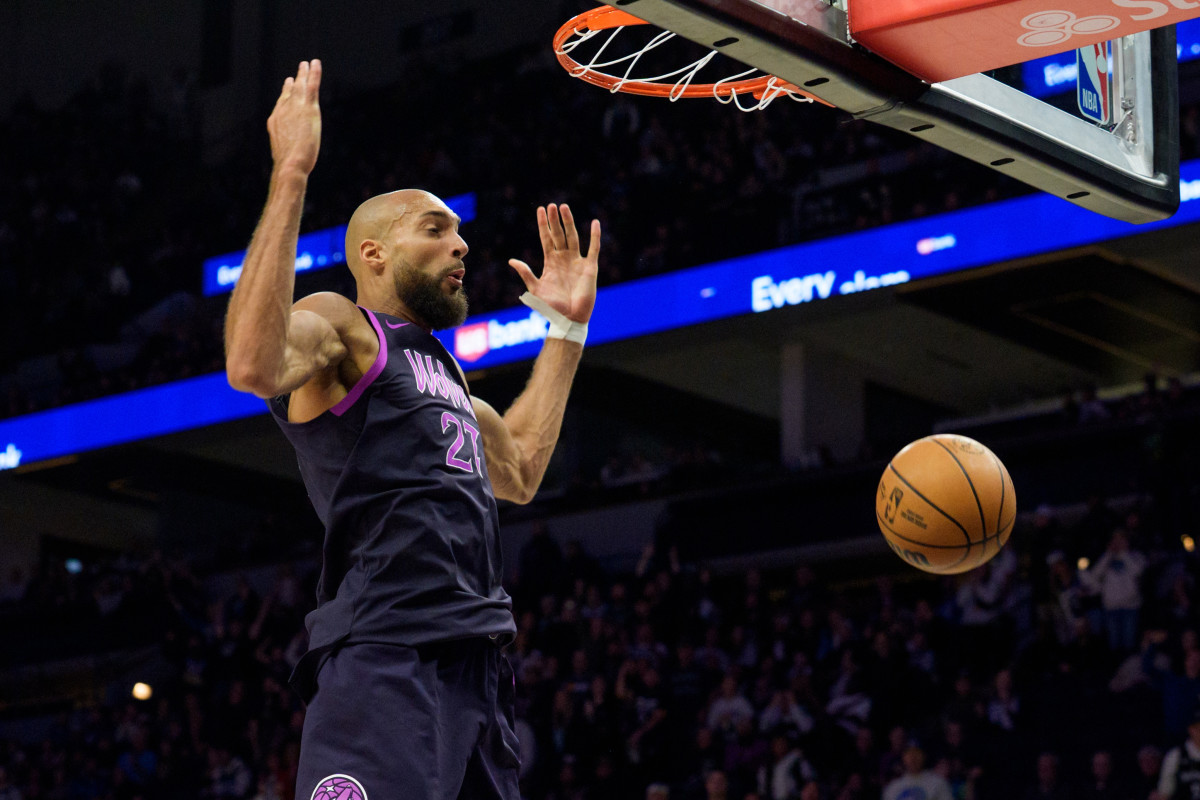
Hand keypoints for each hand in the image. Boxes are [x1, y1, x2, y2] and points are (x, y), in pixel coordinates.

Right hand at [267, 60, 321, 175]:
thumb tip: (290, 158)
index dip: (285, 93)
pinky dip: (314, 73)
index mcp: (276, 121)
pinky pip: (312, 85)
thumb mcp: (285, 154)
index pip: (282, 103)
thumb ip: (288, 148)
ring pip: (300, 86)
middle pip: (289, 92)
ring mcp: (295, 107)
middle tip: (298, 70)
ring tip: (306, 64)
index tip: (288, 85)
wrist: (290, 163)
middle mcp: (283, 110)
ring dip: (304, 73)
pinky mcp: (308, 107)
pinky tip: (316, 63)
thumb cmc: (288, 166)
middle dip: (294, 81)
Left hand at [509, 204, 599, 323]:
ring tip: (564, 207)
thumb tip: (511, 261)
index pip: (546, 239)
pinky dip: (595, 236)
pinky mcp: (589, 267)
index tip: (540, 210)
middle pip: (558, 235)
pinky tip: (595, 223)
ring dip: (568, 222)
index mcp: (551, 262)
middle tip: (551, 205)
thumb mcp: (535, 288)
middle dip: (554, 220)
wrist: (568, 318)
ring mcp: (577, 262)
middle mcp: (564, 259)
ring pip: (573, 237)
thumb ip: (525, 273)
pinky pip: (593, 248)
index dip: (543, 225)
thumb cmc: (551, 307)